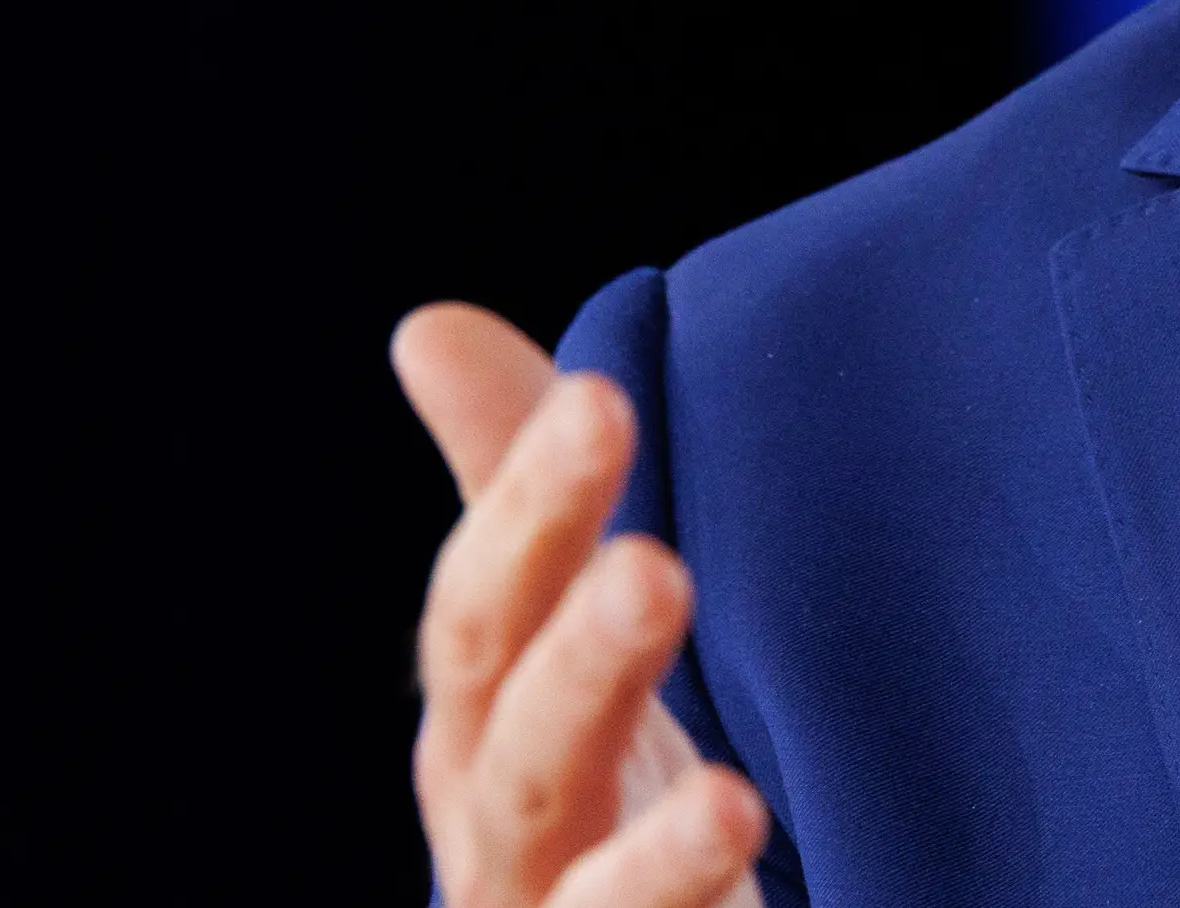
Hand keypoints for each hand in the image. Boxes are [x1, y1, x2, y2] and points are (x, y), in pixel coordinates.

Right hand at [395, 303, 767, 907]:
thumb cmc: (587, 776)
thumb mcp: (555, 628)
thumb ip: (514, 488)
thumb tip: (428, 325)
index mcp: (482, 729)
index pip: (484, 609)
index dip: (529, 508)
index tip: (602, 400)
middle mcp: (505, 841)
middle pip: (525, 755)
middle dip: (582, 666)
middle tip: (654, 570)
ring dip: (656, 857)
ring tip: (731, 803)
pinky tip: (751, 854)